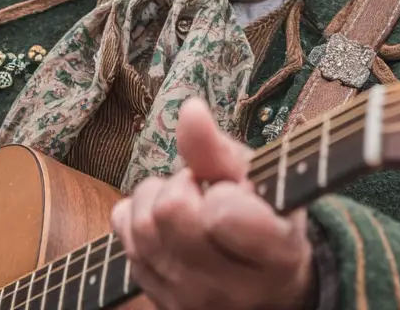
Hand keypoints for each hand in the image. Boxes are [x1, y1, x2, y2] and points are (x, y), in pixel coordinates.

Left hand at [110, 98, 313, 309]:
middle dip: (180, 185)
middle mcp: (232, 289)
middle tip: (202, 190)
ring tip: (185, 203)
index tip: (232, 191)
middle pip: (169, 212)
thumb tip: (190, 109)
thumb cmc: (267, 222)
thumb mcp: (260, 182)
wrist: (266, 289)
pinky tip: (165, 225)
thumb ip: (221, 150)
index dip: (220, 189)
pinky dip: (137, 223)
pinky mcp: (161, 305)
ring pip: (140, 227)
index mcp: (274, 254)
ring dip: (155, 201)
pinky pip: (125, 245)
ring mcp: (192, 302)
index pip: (222, 214)